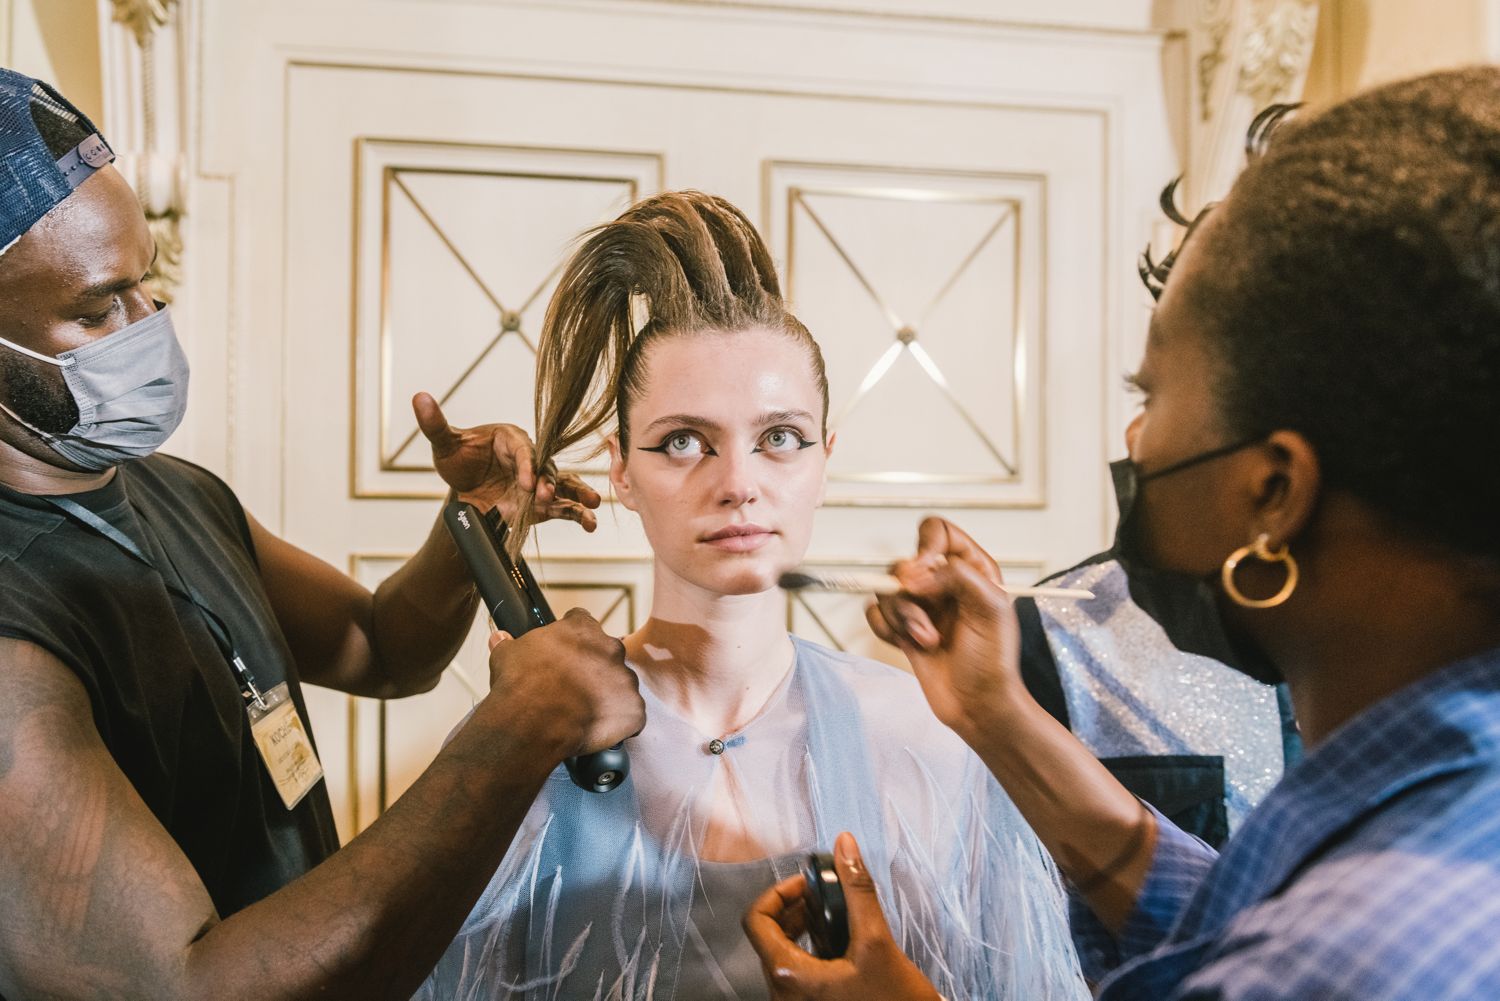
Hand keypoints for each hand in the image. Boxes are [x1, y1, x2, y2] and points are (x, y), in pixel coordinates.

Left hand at [413, 392, 600, 529]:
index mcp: (511, 438)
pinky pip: (564, 507)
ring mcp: (540, 481)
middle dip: (548, 483)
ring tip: (591, 505)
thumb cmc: (460, 460)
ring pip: (562, 485)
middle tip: (545, 496)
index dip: (526, 465)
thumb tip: (419, 398)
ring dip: (577, 495)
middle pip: (545, 468)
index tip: (526, 482)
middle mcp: (531, 459)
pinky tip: (590, 524)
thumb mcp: (445, 444)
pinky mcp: (544, 503)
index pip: (522, 449)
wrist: (467, 490)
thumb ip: (435, 425)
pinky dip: (579, 515)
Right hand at [484, 608, 644, 758]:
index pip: (583, 624)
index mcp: (582, 629)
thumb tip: (499, 638)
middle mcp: (610, 649)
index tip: (564, 656)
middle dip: (594, 669)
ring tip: (584, 712)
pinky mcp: (633, 710)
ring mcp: (625, 680)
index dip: (572, 642)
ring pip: (621, 685)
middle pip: (607, 655)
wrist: (532, 722)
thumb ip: (507, 643)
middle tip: (573, 688)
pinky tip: (600, 729)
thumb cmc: (520, 686)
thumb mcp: (506, 656)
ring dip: (608, 696)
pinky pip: (632, 716)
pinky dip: (620, 723)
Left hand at [743, 833, 941, 1000]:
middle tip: (823, 894)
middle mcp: (783, 992)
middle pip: (768, 934)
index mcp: (789, 976)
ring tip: (835, 914)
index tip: (808, 884)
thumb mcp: (877, 942)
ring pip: (783, 951)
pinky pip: (798, 969)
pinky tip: (842, 941)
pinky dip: (812, 947)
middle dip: (795, 906)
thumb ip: (857, 891)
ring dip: (804, 925)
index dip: (779, 892)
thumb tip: (845, 848)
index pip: (756, 919)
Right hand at [865, 516, 1025, 742]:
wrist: (978, 707)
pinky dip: (886, 630)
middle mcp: (943, 584)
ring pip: (886, 591)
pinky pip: (875, 614)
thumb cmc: (993, 661)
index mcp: (971, 570)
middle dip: (910, 595)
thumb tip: (914, 573)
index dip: (926, 547)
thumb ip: (956, 576)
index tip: (925, 572)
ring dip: (903, 620)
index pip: (938, 533)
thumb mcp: (990, 608)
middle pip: (904, 564)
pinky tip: (908, 647)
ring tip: (928, 643)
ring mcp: (921, 607)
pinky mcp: (902, 630)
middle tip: (927, 622)